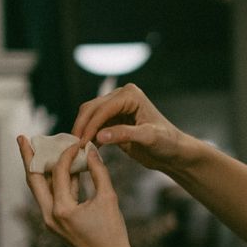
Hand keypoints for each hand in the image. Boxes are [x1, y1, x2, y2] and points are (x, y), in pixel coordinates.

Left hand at [21, 138, 131, 246]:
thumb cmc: (112, 235)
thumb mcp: (108, 199)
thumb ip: (98, 172)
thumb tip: (91, 150)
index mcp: (61, 210)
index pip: (58, 172)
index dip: (67, 153)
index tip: (77, 142)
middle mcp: (49, 215)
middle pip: (32, 179)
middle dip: (27, 157)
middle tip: (22, 138)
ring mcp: (50, 220)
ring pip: (39, 188)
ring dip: (39, 168)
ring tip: (36, 148)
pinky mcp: (57, 223)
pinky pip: (51, 197)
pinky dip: (55, 181)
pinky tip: (60, 168)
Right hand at [70, 83, 196, 173]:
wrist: (173, 152)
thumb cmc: (167, 143)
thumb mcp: (148, 138)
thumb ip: (125, 134)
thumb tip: (100, 135)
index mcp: (130, 95)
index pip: (103, 109)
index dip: (90, 126)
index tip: (80, 143)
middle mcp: (121, 96)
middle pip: (91, 109)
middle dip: (82, 127)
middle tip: (73, 147)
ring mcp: (116, 107)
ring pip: (90, 116)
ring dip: (83, 131)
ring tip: (76, 149)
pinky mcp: (113, 120)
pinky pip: (94, 126)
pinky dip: (88, 136)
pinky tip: (85, 149)